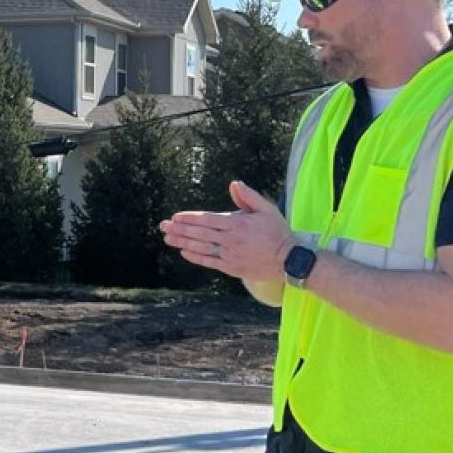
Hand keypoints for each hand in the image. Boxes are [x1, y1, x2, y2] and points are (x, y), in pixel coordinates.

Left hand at [160, 181, 293, 282]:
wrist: (289, 260)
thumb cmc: (278, 232)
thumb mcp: (267, 209)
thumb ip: (248, 196)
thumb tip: (234, 183)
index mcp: (238, 223)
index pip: (208, 219)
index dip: (190, 218)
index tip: (175, 216)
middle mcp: (231, 239)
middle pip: (200, 233)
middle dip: (179, 229)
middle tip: (163, 226)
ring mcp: (230, 255)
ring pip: (202, 248)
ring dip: (182, 243)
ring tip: (168, 239)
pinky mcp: (232, 268)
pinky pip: (210, 262)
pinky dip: (196, 257)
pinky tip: (184, 253)